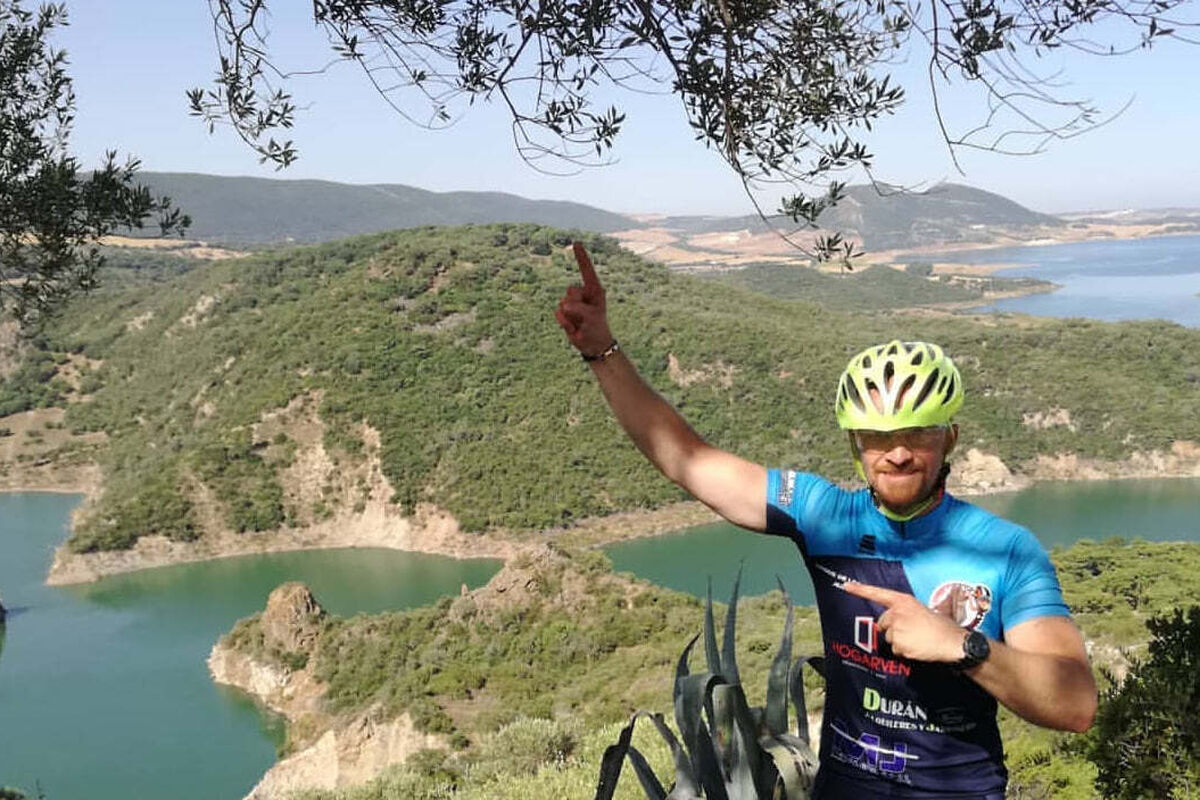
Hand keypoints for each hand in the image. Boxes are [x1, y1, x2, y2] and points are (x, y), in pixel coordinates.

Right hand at [555, 242, 613, 357]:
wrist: (592, 344)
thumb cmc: (597, 327)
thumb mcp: (592, 317)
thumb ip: (578, 308)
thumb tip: (563, 304)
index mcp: (594, 289)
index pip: (586, 270)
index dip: (581, 257)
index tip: (576, 243)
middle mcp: (582, 293)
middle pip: (571, 291)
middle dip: (577, 305)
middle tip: (586, 317)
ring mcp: (572, 302)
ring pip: (563, 303)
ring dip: (572, 317)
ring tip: (581, 323)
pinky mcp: (563, 312)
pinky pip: (558, 313)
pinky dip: (565, 323)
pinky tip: (573, 328)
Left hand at [842, 581, 968, 663]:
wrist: (952, 641)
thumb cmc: (940, 625)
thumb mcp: (921, 610)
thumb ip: (904, 612)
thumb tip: (891, 620)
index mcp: (903, 601)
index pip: (878, 593)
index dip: (860, 590)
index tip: (845, 586)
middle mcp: (897, 613)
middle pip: (883, 623)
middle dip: (893, 628)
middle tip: (913, 631)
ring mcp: (897, 629)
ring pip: (889, 638)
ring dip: (900, 641)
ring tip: (918, 639)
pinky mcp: (899, 645)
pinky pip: (896, 650)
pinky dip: (904, 651)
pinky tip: (918, 648)